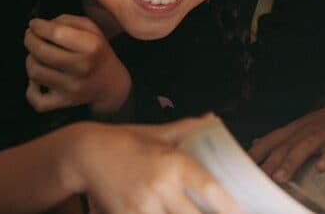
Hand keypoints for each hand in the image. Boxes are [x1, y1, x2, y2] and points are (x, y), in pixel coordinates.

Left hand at [24, 14, 131, 114]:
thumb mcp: (92, 29)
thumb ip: (67, 21)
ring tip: (36, 56)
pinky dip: (31, 88)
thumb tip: (41, 26)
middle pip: (41, 52)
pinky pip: (36, 99)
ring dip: (30, 60)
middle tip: (30, 36)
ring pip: (35, 72)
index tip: (34, 24)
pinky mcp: (64, 102)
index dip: (38, 26)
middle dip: (30, 40)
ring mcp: (72, 87)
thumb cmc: (97, 52)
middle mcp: (82, 67)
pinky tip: (38, 80)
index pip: (56, 32)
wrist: (111, 84)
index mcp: (91, 46)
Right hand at [68, 116, 244, 213]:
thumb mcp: (157, 133)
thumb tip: (213, 120)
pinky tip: (166, 213)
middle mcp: (160, 187)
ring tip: (188, 211)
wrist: (84, 154)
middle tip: (217, 213)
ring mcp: (142, 207)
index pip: (208, 188)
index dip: (228, 204)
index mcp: (173, 163)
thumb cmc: (124, 142)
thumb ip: (187, 129)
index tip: (240, 211)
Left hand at [248, 97, 324, 181]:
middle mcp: (306, 130)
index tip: (240, 167)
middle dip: (269, 163)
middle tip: (257, 179)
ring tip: (280, 177)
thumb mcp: (304, 127)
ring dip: (291, 162)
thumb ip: (282, 138)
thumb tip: (257, 145)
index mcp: (295, 129)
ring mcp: (324, 134)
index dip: (255, 153)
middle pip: (284, 147)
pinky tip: (322, 168)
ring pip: (304, 147)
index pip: (269, 140)